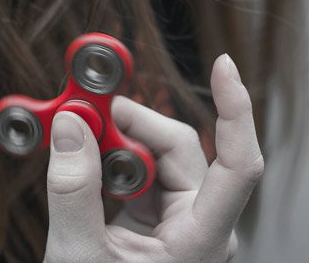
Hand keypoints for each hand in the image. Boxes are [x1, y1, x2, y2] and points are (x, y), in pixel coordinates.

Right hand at [44, 54, 262, 261]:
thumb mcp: (80, 257)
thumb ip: (73, 192)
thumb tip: (69, 127)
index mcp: (201, 241)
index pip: (239, 164)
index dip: (237, 110)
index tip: (222, 65)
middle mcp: (200, 224)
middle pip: (181, 148)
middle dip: (133, 122)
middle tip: (83, 108)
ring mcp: (180, 221)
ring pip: (159, 156)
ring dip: (117, 139)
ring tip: (75, 134)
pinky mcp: (158, 218)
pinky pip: (141, 172)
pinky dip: (111, 158)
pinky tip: (85, 158)